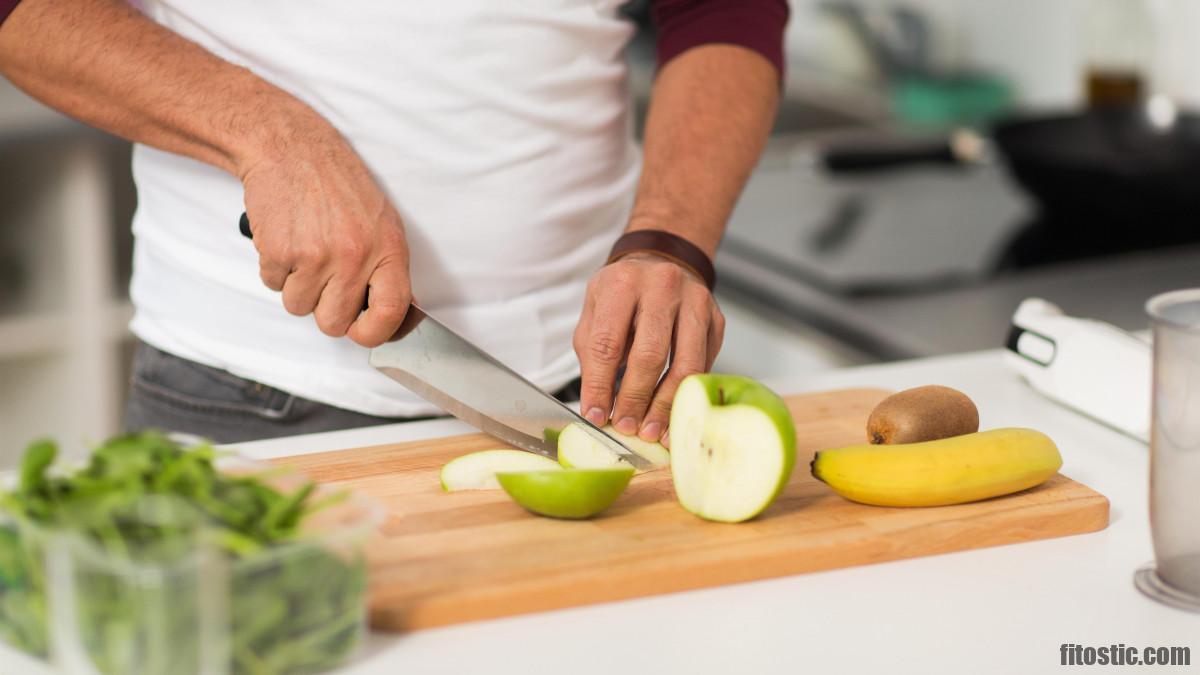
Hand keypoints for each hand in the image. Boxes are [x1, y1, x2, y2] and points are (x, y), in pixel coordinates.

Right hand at [240, 121, 411, 347]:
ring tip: (305, 248)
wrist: (291, 147)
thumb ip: (386, 267)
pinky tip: (286, 238)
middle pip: (334, 323)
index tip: (361, 329)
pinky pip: (272, 285)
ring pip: (299, 307)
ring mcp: (315, 256)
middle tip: (323, 278)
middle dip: (324, 308)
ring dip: (296, 285)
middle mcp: (355, 256)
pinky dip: (274, 268)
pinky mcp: (279, 251)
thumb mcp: (381, 221)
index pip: (390, 314)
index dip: (373, 332)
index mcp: (388, 249)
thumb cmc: (337, 183)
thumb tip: (390, 313)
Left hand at [574, 252, 724, 445]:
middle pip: (651, 355)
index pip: (608, 343)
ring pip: (686, 365)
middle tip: (626, 427)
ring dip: (666, 404)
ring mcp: (696, 303)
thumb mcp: (595, 313)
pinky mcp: (716, 321)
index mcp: (623, 283)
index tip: (596, 415)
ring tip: (652, 430)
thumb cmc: (622, 294)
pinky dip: (686, 395)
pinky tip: (673, 415)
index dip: (600, 385)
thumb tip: (598, 408)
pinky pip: (704, 366)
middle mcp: (663, 287)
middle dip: (636, 398)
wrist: (661, 262)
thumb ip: (593, 356)